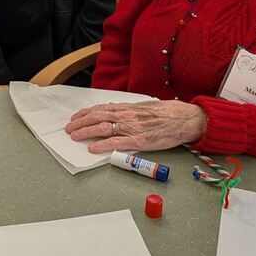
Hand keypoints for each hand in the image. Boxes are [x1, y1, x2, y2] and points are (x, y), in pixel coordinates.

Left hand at [65, 100, 207, 152]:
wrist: (186, 119)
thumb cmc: (168, 113)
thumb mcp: (145, 107)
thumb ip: (129, 109)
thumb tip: (114, 109)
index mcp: (128, 108)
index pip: (101, 108)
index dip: (86, 112)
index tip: (76, 116)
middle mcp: (127, 115)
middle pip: (97, 116)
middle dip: (80, 122)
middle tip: (69, 128)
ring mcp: (132, 127)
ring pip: (103, 127)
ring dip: (86, 131)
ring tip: (74, 136)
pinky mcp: (140, 140)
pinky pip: (117, 142)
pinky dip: (102, 145)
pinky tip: (92, 148)